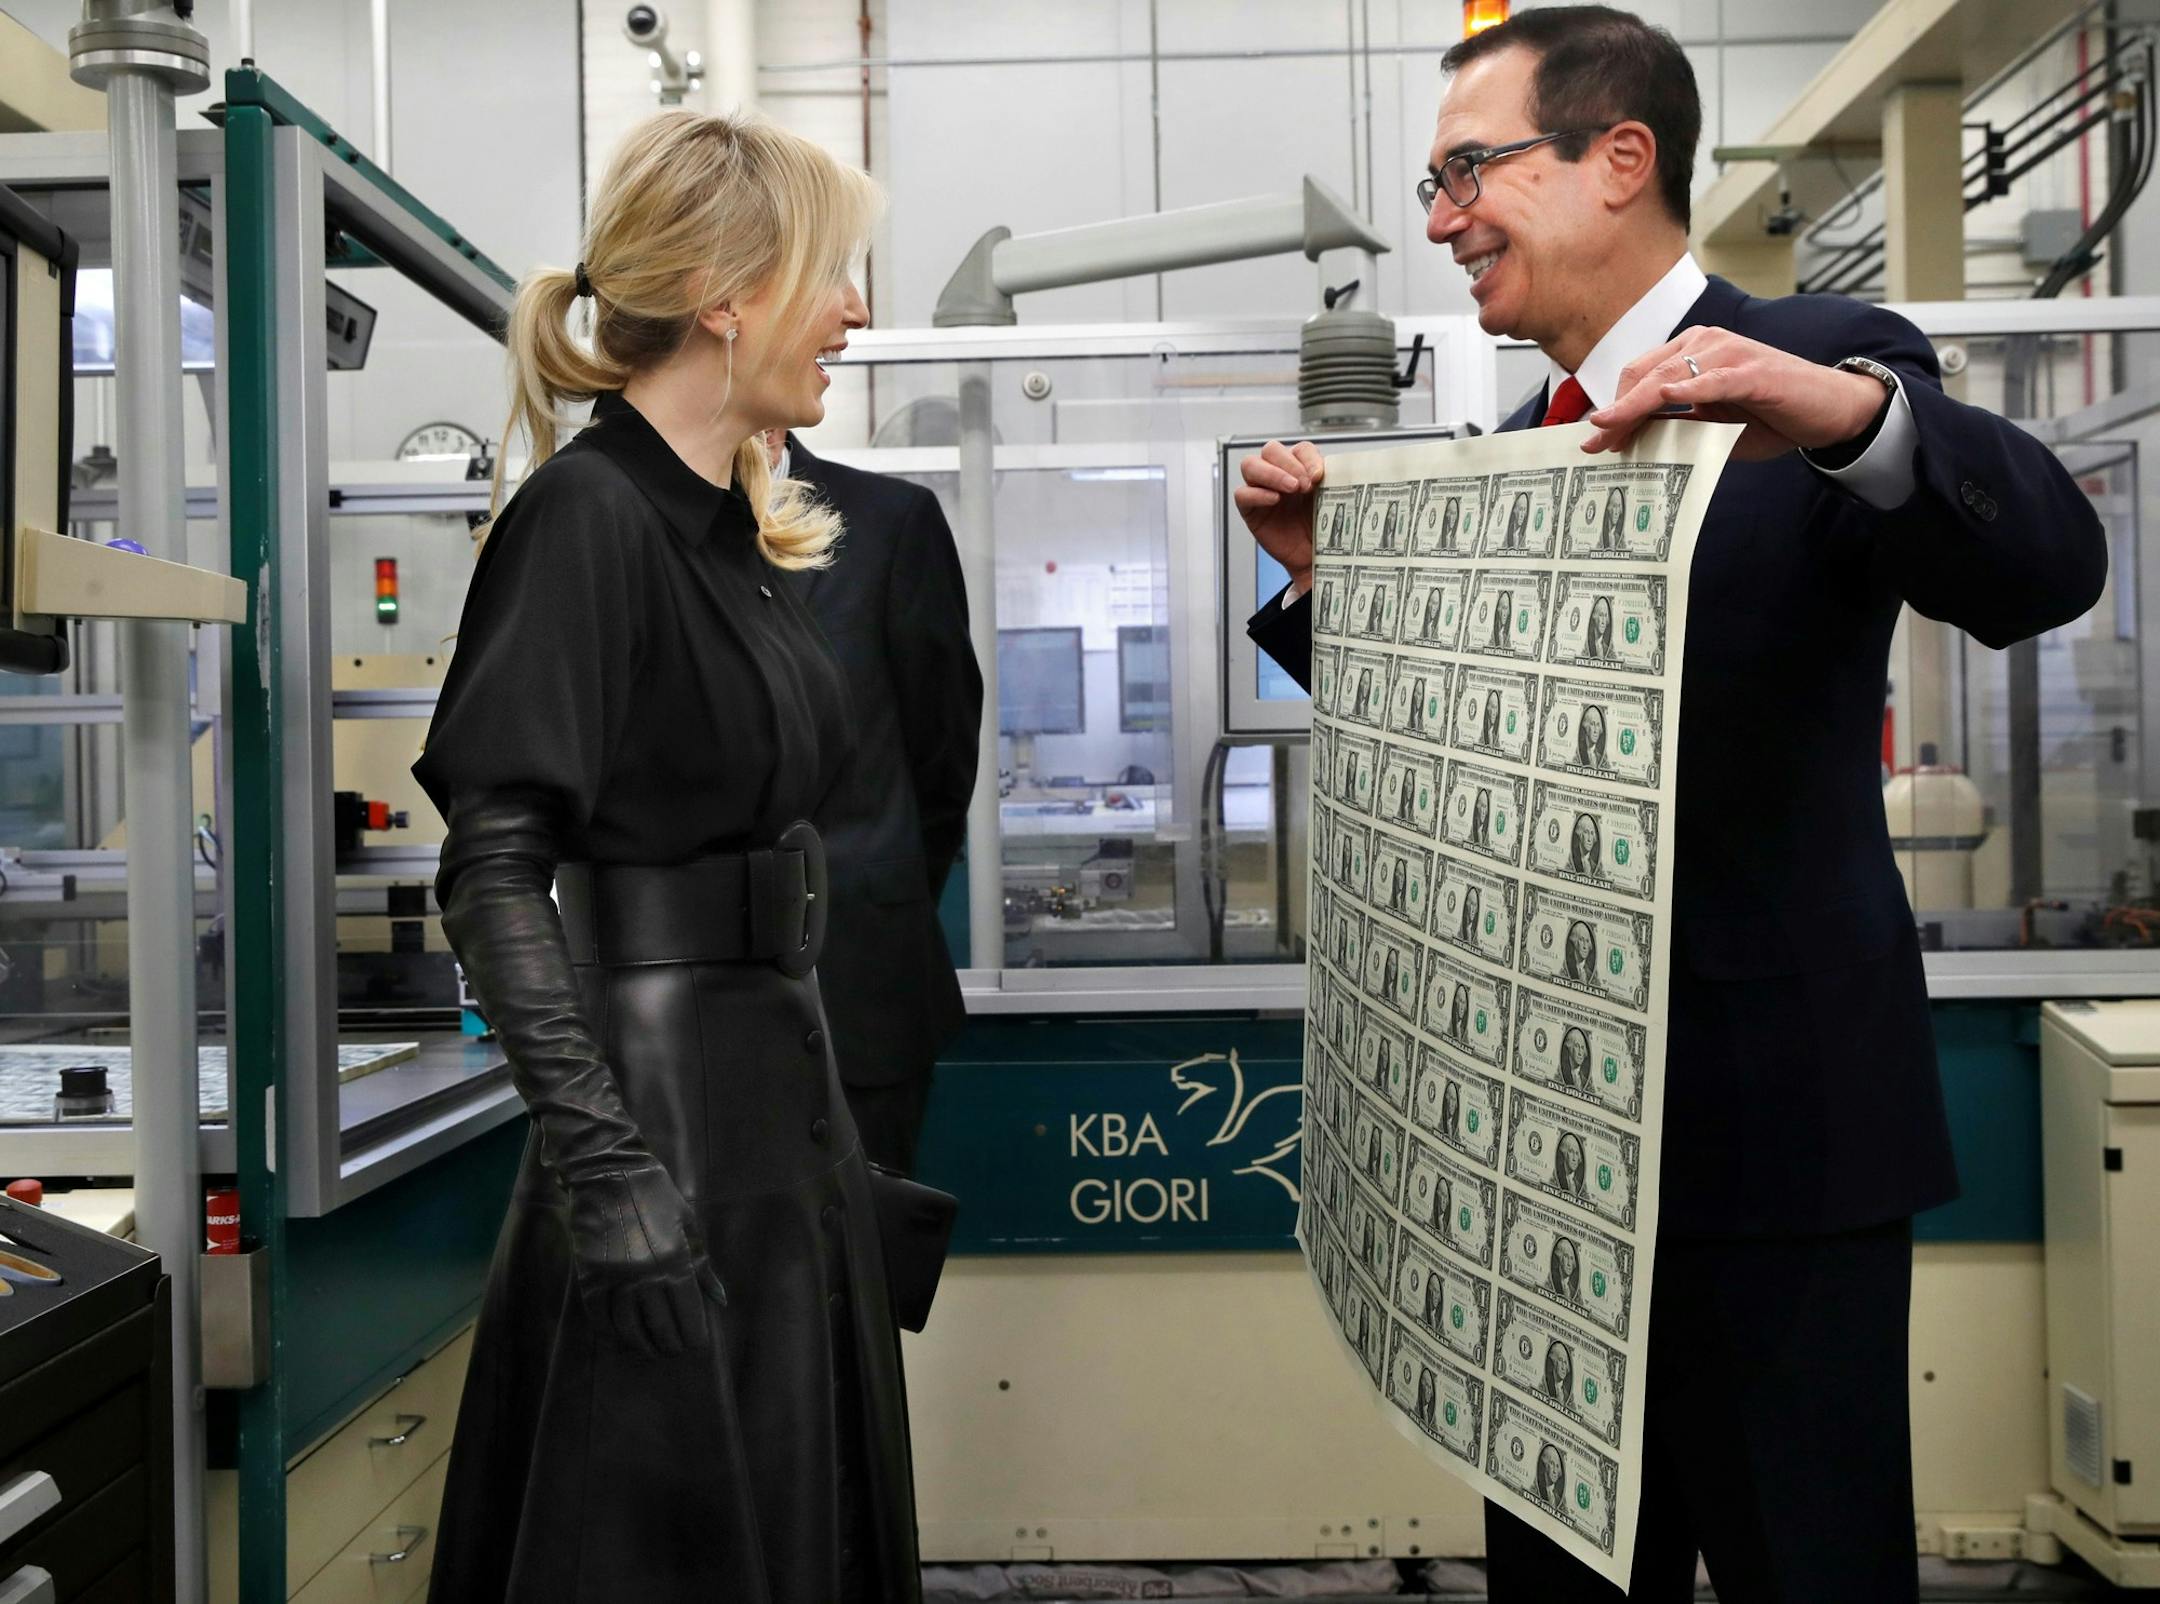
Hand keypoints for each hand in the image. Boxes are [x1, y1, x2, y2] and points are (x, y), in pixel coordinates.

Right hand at [567, 1161, 728, 1356]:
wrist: (608, 1174)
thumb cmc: (657, 1195)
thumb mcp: (689, 1224)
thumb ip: (704, 1266)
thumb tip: (720, 1300)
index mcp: (675, 1260)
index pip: (688, 1314)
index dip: (694, 1336)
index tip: (697, 1344)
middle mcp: (645, 1275)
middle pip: (660, 1327)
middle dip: (672, 1345)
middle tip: (676, 1350)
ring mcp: (615, 1278)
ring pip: (629, 1328)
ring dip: (643, 1346)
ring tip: (652, 1351)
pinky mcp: (590, 1277)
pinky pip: (600, 1317)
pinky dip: (611, 1334)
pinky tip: (621, 1341)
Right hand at [1234, 440, 1324, 596]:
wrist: (1314, 556)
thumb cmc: (1321, 526)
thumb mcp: (1330, 500)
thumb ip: (1330, 480)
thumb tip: (1333, 468)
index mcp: (1300, 468)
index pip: (1300, 449)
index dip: (1308, 458)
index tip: (1319, 476)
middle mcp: (1278, 474)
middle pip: (1271, 450)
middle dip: (1289, 464)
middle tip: (1305, 485)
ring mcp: (1261, 490)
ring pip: (1250, 465)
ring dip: (1272, 474)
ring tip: (1292, 489)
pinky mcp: (1249, 509)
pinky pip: (1242, 494)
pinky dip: (1257, 493)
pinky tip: (1274, 500)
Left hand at [1581, 330, 1887, 461]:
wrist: (1829, 411)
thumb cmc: (1770, 416)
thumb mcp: (1712, 427)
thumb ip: (1677, 427)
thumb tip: (1635, 441)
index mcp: (1693, 352)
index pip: (1641, 376)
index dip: (1614, 407)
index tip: (1593, 439)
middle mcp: (1707, 344)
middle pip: (1646, 375)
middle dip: (1617, 411)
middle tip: (1594, 444)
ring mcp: (1730, 353)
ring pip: (1670, 376)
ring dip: (1637, 405)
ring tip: (1612, 428)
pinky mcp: (1754, 371)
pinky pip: (1714, 378)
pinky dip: (1690, 387)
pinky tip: (1666, 396)